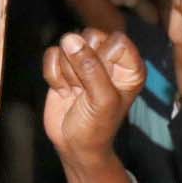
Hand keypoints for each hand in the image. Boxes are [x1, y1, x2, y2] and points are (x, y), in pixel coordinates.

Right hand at [42, 29, 144, 162]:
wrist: (74, 145)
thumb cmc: (97, 127)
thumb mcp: (101, 100)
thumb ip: (90, 69)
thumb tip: (70, 39)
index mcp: (130, 66)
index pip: (117, 40)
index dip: (104, 58)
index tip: (102, 82)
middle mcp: (110, 58)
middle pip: (91, 37)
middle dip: (82, 65)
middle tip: (87, 89)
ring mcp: (85, 60)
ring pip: (69, 44)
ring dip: (68, 73)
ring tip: (77, 92)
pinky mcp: (64, 65)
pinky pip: (51, 54)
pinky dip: (53, 75)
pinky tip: (64, 91)